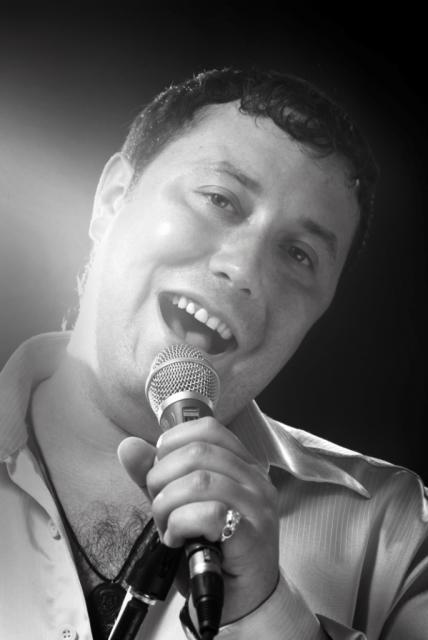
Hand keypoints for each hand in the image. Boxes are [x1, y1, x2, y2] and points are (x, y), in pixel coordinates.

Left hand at [120, 418, 278, 624]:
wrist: (240, 601)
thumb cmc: (211, 550)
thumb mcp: (179, 506)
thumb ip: (156, 476)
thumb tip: (129, 446)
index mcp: (242, 464)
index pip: (208, 428)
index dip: (172, 442)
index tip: (158, 468)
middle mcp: (255, 479)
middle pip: (198, 452)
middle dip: (162, 476)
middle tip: (157, 503)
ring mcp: (257, 506)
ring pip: (200, 481)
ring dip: (167, 504)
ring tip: (165, 525)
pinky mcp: (252, 536)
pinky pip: (208, 513)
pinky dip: (180, 524)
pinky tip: (176, 539)